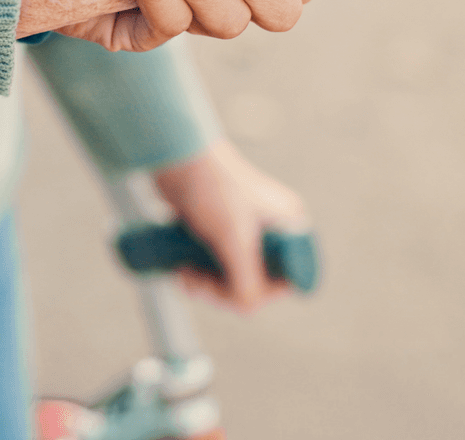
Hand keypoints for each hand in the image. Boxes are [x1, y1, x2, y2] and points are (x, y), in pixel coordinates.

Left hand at [154, 137, 307, 312]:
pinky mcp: (217, 230)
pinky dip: (198, 274)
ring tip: (185, 274)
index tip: (231, 289)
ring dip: (206, 285)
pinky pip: (213, 265)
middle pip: (255, 282)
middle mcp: (271, 229)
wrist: (175, 156)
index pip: (288, 280)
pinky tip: (182, 269)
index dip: (260, 293)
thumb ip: (246, 280)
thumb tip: (247, 308)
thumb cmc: (210, 186)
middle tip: (197, 281)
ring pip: (230, 277)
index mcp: (289, 226)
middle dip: (223, 290)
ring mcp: (242, 230)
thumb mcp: (233, 238)